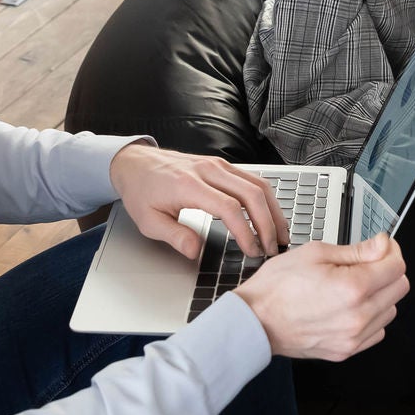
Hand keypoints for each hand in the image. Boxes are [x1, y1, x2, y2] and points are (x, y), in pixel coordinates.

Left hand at [111, 143, 287, 258]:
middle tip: (272, 248)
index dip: (245, 231)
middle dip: (268, 224)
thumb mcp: (148, 221)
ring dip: (273, 211)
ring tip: (279, 235)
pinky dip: (266, 199)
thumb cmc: (141, 191)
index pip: (229, 207)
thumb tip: (196, 251)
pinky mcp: (223, 165)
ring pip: (258, 184)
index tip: (252, 250)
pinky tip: (270, 216)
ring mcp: (218, 165)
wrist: (135, 163)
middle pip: (252, 194)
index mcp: (189, 185)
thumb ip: (174, 236)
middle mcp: (208, 171)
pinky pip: (252, 180)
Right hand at [232, 234, 407, 360]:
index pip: (397, 266)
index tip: (381, 246)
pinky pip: (377, 331)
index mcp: (352, 288)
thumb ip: (357, 251)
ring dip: (381, 294)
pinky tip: (351, 307)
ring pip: (391, 310)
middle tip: (368, 263)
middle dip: (388, 270)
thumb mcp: (315, 253)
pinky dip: (372, 317)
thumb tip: (383, 245)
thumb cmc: (277, 287)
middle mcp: (358, 316)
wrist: (256, 321)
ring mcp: (353, 337)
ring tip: (354, 286)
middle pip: (400, 287)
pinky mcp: (347, 350)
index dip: (391, 250)